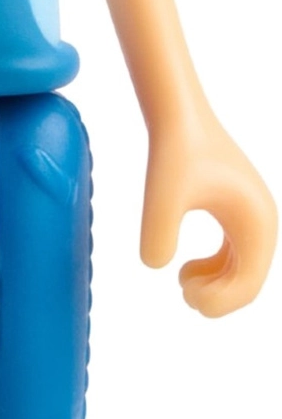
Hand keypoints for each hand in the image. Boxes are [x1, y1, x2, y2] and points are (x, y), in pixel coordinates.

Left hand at [140, 110, 276, 316]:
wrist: (180, 118)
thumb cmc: (174, 152)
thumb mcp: (162, 194)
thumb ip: (158, 232)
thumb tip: (157, 266)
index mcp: (256, 222)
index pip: (250, 281)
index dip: (222, 300)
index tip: (185, 296)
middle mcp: (261, 222)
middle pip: (250, 280)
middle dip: (220, 296)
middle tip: (183, 293)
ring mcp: (249, 218)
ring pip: (243, 270)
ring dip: (217, 285)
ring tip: (182, 282)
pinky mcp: (234, 213)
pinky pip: (233, 255)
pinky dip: (214, 269)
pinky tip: (184, 269)